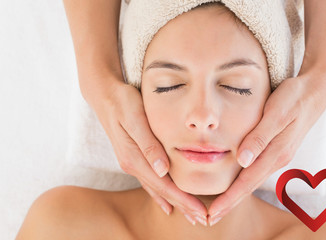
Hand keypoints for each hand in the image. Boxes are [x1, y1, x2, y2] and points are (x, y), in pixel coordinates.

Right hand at [82, 76, 207, 223]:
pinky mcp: (133, 157)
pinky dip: (160, 194)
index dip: (183, 200)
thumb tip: (163, 170)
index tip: (201, 212)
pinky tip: (166, 202)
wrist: (104, 95)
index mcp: (134, 158)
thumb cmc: (123, 102)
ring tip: (189, 215)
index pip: (164, 185)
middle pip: (161, 191)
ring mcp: (132, 162)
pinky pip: (149, 181)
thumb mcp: (136, 118)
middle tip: (201, 219)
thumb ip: (148, 144)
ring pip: (156, 188)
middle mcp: (132, 164)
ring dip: (174, 202)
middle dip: (182, 206)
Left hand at [207, 70, 325, 224]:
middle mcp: (276, 159)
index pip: (246, 183)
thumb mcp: (276, 113)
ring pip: (252, 181)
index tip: (212, 213)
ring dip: (235, 195)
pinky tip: (235, 183)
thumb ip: (260, 137)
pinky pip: (256, 171)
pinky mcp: (276, 150)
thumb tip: (243, 160)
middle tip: (210, 218)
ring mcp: (277, 156)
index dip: (228, 199)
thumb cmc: (293, 99)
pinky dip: (243, 182)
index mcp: (275, 153)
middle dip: (229, 204)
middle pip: (248, 187)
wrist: (314, 92)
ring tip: (219, 206)